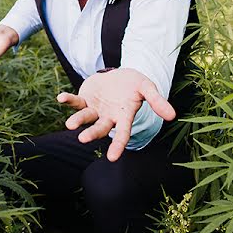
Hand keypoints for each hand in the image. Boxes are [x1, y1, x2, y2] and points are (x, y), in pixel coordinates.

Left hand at [56, 68, 175, 161]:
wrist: (119, 75)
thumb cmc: (134, 84)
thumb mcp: (147, 87)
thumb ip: (157, 101)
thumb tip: (173, 116)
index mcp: (124, 117)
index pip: (122, 134)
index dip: (118, 145)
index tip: (112, 158)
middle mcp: (108, 117)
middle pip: (100, 128)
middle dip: (92, 134)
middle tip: (83, 139)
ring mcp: (95, 110)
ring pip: (86, 118)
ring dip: (78, 121)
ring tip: (69, 125)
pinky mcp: (85, 100)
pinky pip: (75, 102)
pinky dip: (68, 100)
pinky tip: (60, 98)